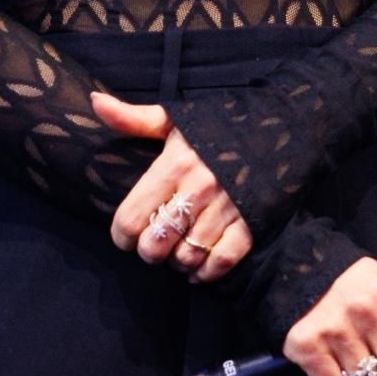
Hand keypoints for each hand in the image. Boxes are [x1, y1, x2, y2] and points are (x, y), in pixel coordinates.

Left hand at [90, 91, 253, 281]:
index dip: (122, 235)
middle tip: (153, 244)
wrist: (282, 125)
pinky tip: (200, 268)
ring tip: (177, 251)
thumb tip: (94, 102)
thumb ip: (134, 118)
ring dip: (178, 262)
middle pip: (155, 245)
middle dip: (148, 251)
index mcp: (174, 164)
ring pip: (186, 257)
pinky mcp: (251, 224)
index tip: (126, 234)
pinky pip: (222, 263)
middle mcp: (198, 190)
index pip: (130, 218)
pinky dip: (207, 273)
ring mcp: (227, 210)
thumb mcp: (175, 117)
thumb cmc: (221, 124)